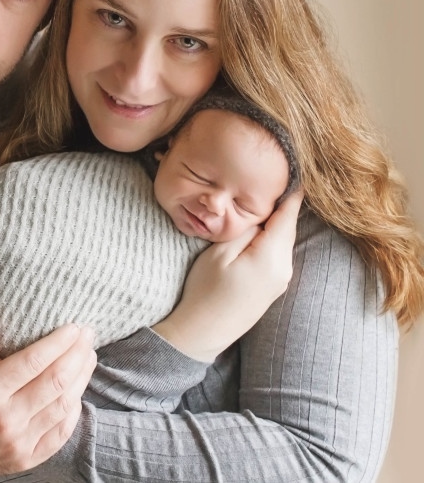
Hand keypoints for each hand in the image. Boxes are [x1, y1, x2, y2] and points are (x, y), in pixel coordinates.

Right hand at [0, 281, 96, 480]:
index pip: (33, 361)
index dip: (58, 341)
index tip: (73, 326)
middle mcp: (5, 419)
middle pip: (56, 381)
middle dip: (76, 354)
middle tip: (88, 335)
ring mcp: (18, 443)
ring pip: (64, 406)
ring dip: (81, 378)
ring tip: (88, 356)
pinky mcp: (26, 458)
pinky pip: (61, 432)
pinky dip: (74, 409)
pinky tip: (77, 390)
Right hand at [154, 191, 303, 361]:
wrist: (204, 332)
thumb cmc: (206, 290)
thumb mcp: (220, 252)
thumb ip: (244, 228)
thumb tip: (259, 213)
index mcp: (272, 256)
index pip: (288, 214)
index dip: (292, 190)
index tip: (297, 168)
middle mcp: (284, 267)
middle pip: (287, 225)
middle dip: (283, 202)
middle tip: (276, 176)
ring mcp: (281, 279)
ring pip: (282, 239)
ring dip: (276, 220)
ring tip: (264, 197)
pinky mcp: (273, 285)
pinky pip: (277, 252)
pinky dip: (272, 237)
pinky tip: (259, 228)